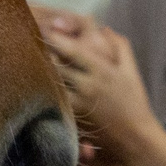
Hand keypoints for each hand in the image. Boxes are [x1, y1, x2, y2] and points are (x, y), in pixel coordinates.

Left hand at [39, 14, 157, 158]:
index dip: (57, 37)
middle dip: (44, 52)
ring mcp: (79, 102)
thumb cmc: (135, 102)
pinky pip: (55, 99)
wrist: (136, 137)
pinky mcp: (73, 116)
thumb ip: (120, 47)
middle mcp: (88, 85)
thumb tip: (105, 28)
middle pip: (57, 64)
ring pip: (52, 82)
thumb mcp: (131, 71)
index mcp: (102, 70)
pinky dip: (46, 90)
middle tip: (31, 41)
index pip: (73, 50)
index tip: (46, 28)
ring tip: (29, 60)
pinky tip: (38, 84)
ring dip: (42, 70)